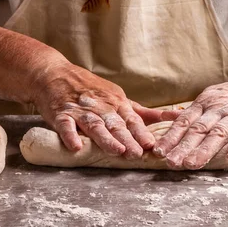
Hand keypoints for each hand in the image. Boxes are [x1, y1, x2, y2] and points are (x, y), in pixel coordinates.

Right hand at [32, 62, 173, 158]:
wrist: (54, 72)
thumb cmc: (90, 88)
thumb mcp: (118, 96)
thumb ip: (142, 112)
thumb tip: (173, 117)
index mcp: (117, 103)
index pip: (132, 120)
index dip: (141, 133)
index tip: (152, 145)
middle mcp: (101, 106)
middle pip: (116, 124)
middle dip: (128, 139)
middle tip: (137, 154)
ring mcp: (80, 110)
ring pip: (94, 125)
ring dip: (105, 138)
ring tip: (116, 151)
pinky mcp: (60, 114)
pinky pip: (65, 125)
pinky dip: (70, 135)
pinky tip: (75, 146)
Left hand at [152, 65, 227, 168]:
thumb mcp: (214, 95)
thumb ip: (194, 110)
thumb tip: (167, 117)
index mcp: (206, 102)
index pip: (184, 121)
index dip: (170, 137)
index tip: (158, 151)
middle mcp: (220, 107)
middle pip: (198, 129)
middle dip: (182, 146)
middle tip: (170, 162)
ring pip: (218, 133)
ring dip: (204, 150)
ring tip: (192, 164)